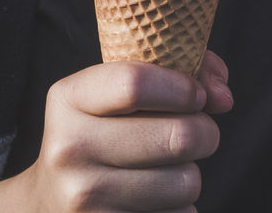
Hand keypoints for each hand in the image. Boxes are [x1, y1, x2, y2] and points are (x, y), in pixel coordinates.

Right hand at [0, 51, 232, 211]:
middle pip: (177, 135)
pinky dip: (180, 208)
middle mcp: (70, 148)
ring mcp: (84, 198)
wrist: (49, 202)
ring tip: (170, 169)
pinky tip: (156, 200)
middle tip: (198, 132)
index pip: (136, 83)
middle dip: (205, 132)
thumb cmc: (101, 134)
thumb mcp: (115, 92)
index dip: (183, 87)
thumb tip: (223, 96)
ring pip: (186, 181)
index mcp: (68, 99)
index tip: (198, 95)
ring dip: (192, 174)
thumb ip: (175, 73)